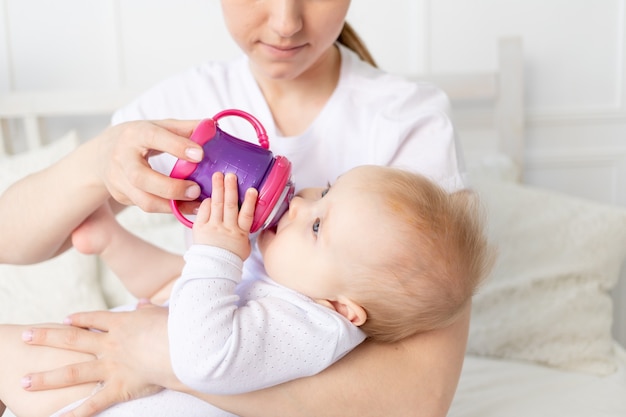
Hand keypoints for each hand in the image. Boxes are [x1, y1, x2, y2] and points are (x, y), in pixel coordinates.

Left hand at [21, 305, 175, 416]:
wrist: (182, 347)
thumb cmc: (176, 327)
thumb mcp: (161, 313)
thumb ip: (149, 310)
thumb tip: (143, 303)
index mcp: (122, 324)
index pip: (95, 318)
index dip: (79, 318)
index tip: (65, 319)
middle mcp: (111, 344)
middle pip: (73, 339)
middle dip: (46, 337)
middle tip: (26, 336)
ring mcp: (112, 367)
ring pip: (73, 372)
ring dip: (47, 378)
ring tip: (25, 381)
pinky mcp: (119, 387)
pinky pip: (93, 403)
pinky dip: (76, 414)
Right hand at [94, 119, 203, 212]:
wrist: (102, 153)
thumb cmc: (139, 138)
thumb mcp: (158, 126)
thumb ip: (185, 128)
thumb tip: (211, 127)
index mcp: (135, 134)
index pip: (153, 138)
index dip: (177, 146)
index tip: (200, 154)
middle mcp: (122, 157)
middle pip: (142, 178)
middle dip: (171, 187)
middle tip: (196, 190)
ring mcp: (118, 180)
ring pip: (144, 200)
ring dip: (172, 205)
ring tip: (196, 203)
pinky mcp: (121, 196)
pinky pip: (147, 207)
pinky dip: (169, 209)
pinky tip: (186, 207)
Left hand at [192, 172, 257, 259]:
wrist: (214, 269)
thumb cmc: (230, 257)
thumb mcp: (244, 246)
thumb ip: (245, 231)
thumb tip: (246, 218)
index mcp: (240, 233)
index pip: (247, 215)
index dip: (250, 202)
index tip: (252, 190)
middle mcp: (227, 228)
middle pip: (230, 205)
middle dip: (231, 189)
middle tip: (231, 175)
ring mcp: (213, 227)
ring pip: (217, 205)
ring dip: (218, 189)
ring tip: (219, 176)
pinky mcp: (201, 228)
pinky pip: (203, 212)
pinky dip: (206, 202)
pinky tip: (208, 195)